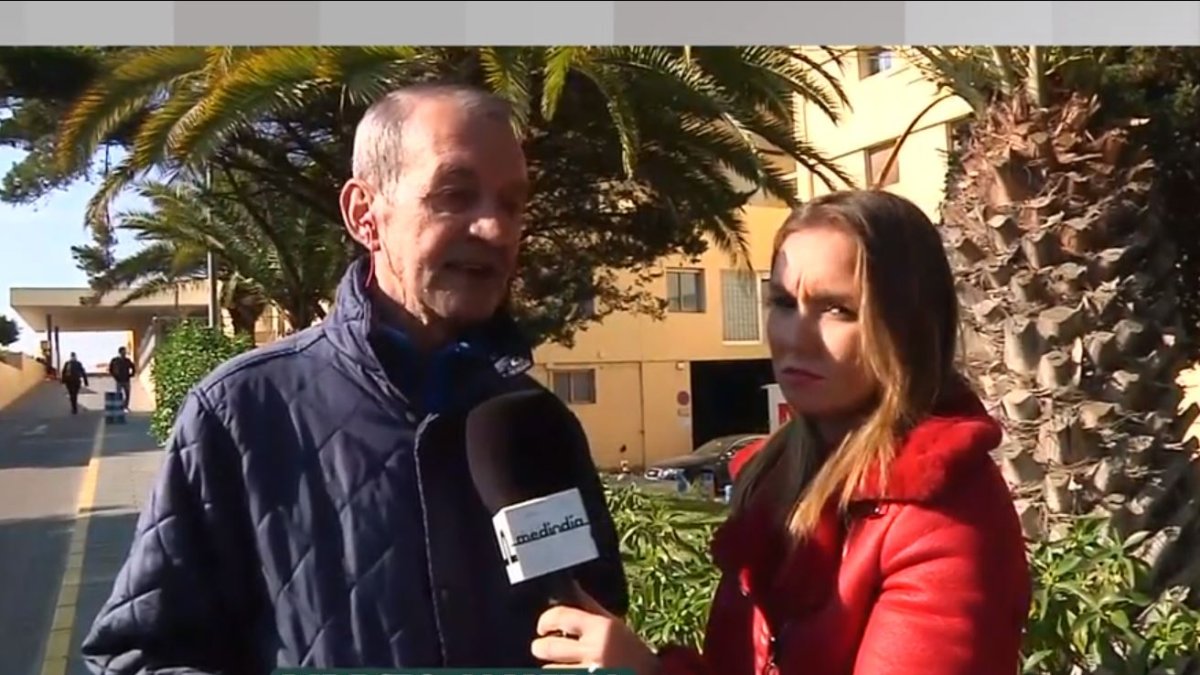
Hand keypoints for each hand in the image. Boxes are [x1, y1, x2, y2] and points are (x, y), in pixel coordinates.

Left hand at [532, 585, 659, 674]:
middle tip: (542, 648)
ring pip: (550, 670)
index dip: (545, 620)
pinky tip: (569, 670)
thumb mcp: (614, 625)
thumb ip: (590, 607)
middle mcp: (595, 651)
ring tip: (562, 666)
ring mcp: (591, 672)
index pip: (560, 616)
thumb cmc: (632, 653)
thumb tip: (571, 586)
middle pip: (548, 647)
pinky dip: (561, 674)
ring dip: (552, 668)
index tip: (543, 627)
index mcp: (601, 629)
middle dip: (540, 647)